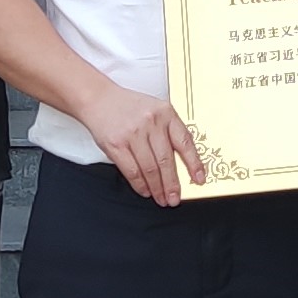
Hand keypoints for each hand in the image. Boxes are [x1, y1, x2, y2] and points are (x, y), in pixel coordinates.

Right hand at [79, 81, 207, 207]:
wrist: (98, 99)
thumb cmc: (129, 107)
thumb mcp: (155, 111)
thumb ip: (168, 131)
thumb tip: (182, 165)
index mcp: (166, 113)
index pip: (185, 142)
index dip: (194, 164)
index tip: (199, 179)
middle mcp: (151, 122)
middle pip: (166, 160)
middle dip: (172, 184)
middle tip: (175, 199)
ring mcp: (133, 134)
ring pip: (150, 169)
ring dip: (157, 188)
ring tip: (161, 199)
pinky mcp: (116, 144)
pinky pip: (132, 171)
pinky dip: (139, 185)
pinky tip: (145, 191)